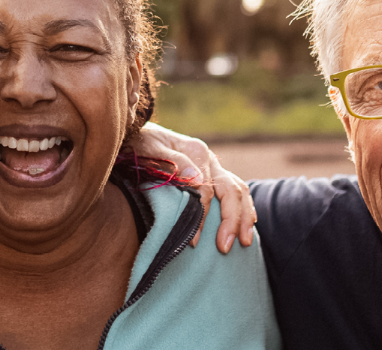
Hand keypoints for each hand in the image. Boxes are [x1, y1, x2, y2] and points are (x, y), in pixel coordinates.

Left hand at [128, 122, 255, 253]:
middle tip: (225, 247)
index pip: (206, 191)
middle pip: (231, 191)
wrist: (135, 133)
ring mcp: (213, 167)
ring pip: (239, 191)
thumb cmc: (139, 143)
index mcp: (197, 152)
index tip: (194, 241)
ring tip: (244, 242)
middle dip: (232, 221)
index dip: (202, 217)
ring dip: (244, 217)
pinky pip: (236, 191)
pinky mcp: (212, 174)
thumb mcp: (149, 149)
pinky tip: (246, 226)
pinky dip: (244, 209)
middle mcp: (209, 159)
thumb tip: (198, 180)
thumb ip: (173, 162)